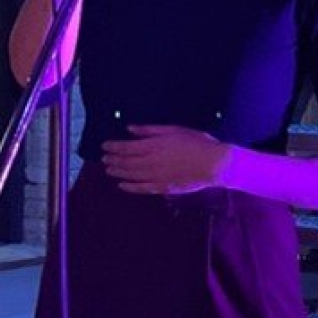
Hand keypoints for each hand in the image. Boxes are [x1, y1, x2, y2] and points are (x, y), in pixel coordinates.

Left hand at [101, 124, 233, 194]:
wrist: (214, 164)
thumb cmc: (196, 142)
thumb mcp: (173, 130)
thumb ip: (150, 130)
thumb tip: (130, 129)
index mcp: (153, 146)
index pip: (127, 147)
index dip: (113, 147)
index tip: (104, 146)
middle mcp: (151, 162)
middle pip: (126, 162)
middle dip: (113, 160)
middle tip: (103, 159)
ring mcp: (156, 177)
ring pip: (131, 175)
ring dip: (118, 173)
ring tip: (108, 170)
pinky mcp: (163, 187)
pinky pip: (142, 189)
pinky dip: (130, 187)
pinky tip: (122, 186)